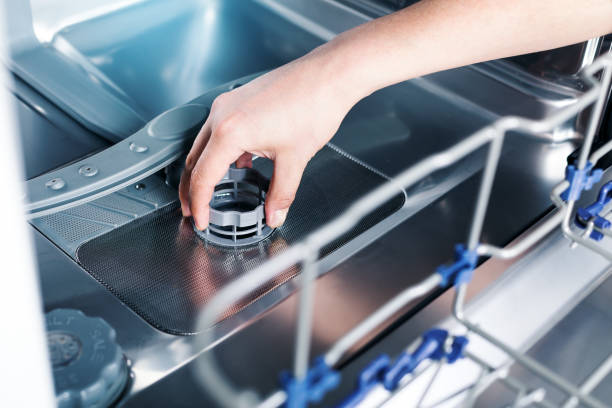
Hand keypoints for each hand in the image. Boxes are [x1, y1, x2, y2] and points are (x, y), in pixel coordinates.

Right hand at [179, 48, 358, 229]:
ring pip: (203, 144)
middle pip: (194, 160)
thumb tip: (275, 213)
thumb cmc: (314, 105)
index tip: (200, 220)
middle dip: (191, 189)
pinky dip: (219, 151)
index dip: (199, 204)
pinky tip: (236, 165)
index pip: (202, 177)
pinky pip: (218, 130)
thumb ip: (281, 193)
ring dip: (203, 170)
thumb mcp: (295, 159)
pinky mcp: (238, 99)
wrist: (329, 75)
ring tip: (210, 192)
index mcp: (230, 131)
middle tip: (193, 210)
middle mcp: (222, 114)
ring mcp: (228, 104)